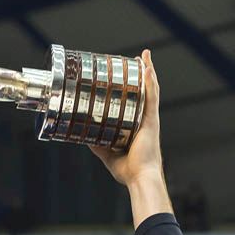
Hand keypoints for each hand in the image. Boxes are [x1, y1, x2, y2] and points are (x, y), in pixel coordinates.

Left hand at [89, 49, 163, 188]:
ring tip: (144, 56)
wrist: (140, 178)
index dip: (134, 88)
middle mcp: (146, 121)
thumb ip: (97, 143)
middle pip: (145, 92)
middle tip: (136, 60)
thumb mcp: (107, 153)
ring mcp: (150, 119)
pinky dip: (150, 82)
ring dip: (148, 72)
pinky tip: (147, 68)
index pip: (137, 103)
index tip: (126, 75)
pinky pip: (152, 97)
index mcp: (138, 128)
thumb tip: (83, 135)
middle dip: (142, 75)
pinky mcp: (152, 121)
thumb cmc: (129, 170)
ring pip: (150, 90)